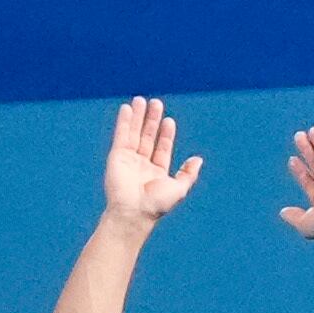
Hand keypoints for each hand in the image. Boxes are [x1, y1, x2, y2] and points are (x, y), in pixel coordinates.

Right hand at [101, 95, 201, 224]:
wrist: (133, 212)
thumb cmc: (156, 205)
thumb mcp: (179, 189)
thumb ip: (189, 174)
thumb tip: (198, 159)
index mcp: (156, 172)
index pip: (161, 148)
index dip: (165, 134)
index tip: (168, 121)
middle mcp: (141, 165)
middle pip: (147, 137)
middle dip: (152, 120)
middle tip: (156, 103)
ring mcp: (128, 160)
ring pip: (134, 133)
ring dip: (138, 117)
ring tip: (141, 100)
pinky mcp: (116, 157)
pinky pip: (121, 136)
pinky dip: (124, 122)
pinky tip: (127, 109)